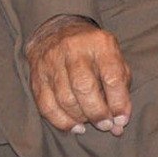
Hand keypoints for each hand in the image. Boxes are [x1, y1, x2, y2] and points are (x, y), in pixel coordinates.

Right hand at [25, 15, 131, 135]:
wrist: (58, 30)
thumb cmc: (94, 54)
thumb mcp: (115, 61)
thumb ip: (121, 92)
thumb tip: (119, 125)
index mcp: (99, 43)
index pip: (112, 77)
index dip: (118, 103)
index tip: (121, 120)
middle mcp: (73, 48)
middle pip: (84, 87)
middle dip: (97, 113)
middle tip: (105, 125)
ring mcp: (51, 60)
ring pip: (64, 99)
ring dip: (80, 118)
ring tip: (89, 122)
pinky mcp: (36, 73)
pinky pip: (46, 105)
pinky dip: (61, 121)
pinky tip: (74, 126)